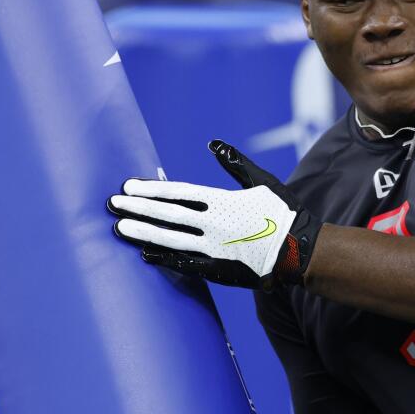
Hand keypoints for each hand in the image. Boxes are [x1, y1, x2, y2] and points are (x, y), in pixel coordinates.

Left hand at [107, 140, 321, 288]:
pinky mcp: (218, 269)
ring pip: (170, 239)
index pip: (178, 193)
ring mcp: (214, 249)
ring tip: (120, 228)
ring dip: (143, 233)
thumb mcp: (262, 182)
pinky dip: (164, 259)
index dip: (151, 190)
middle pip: (168, 215)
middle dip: (138, 209)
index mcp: (223, 201)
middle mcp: (214, 225)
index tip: (128, 186)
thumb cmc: (284, 213)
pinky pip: (185, 264)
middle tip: (113, 204)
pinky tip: (144, 254)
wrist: (301, 251)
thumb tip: (212, 143)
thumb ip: (234, 163)